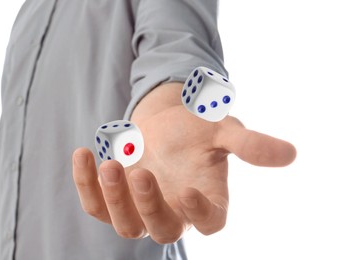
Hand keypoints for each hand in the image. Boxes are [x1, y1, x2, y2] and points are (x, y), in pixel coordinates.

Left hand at [72, 83, 295, 243]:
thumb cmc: (196, 126)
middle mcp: (174, 210)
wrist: (164, 119)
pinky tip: (83, 153)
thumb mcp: (223, 129)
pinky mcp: (115, 197)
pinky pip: (96, 203)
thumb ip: (250, 143)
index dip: (201, 215)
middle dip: (149, 207)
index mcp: (206, 198)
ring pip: (126, 225)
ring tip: (111, 162)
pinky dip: (86, 184)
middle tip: (141, 174)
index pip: (210, 224)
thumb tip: (290, 154)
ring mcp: (141, 207)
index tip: (190, 191)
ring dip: (115, 199)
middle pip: (162, 230)